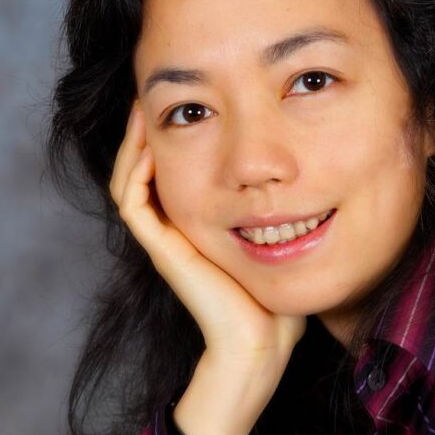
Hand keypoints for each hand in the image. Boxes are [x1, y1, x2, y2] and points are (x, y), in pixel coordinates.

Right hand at [109, 103, 305, 364]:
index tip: (186, 99)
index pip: (168, 170)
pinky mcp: (165, 250)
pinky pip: (133, 202)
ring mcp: (166, 240)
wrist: (262, 343)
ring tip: (144, 105)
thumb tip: (306, 175)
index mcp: (196, 225)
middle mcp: (174, 229)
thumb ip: (281, 211)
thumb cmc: (275, 299)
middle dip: (145, 128)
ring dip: (132, 142)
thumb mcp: (279, 240)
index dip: (169, 133)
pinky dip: (134, 171)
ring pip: (128, 180)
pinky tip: (151, 144)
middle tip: (151, 91)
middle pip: (141, 169)